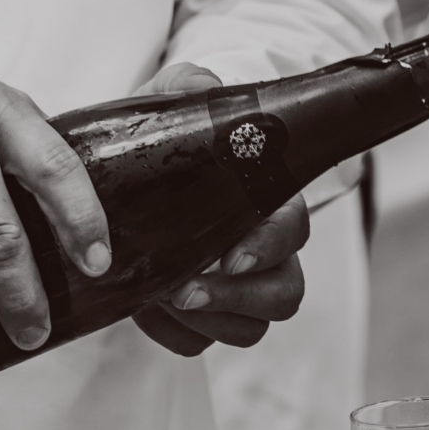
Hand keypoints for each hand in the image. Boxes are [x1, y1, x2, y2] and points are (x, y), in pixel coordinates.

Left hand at [128, 63, 308, 357]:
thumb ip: (185, 86)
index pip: (293, 232)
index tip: (229, 256)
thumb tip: (201, 86)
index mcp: (268, 202)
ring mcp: (238, 291)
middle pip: (284, 293)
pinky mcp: (202, 317)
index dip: (268, 248)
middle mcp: (265, 254)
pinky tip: (145, 309)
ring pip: (250, 328)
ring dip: (206, 320)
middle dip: (236, 298)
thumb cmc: (169, 137)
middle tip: (184, 289)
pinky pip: (200, 344)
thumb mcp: (170, 103)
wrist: (135, 171)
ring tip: (160, 298)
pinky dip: (175, 334)